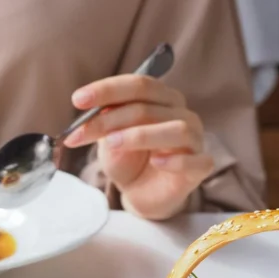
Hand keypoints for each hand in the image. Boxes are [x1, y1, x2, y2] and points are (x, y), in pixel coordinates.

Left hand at [64, 75, 213, 220]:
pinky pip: (196, 160)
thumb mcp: (109, 137)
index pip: (138, 85)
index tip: (77, 100)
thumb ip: (105, 121)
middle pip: (148, 106)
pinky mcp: (201, 166)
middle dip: (109, 119)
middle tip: (79, 134)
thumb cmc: (128, 159)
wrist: (140, 193)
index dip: (107, 90)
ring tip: (112, 144)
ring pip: (175, 129)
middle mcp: (181, 113)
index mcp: (161, 98)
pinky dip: (176, 160)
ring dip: (139, 135)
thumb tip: (89, 108)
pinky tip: (157, 162)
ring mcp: (195, 139)